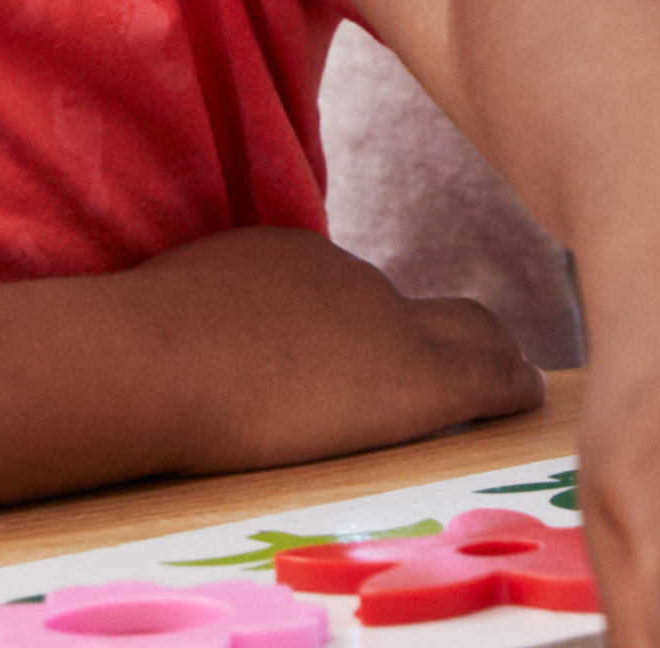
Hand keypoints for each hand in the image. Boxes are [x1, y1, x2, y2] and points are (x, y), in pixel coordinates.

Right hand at [121, 225, 535, 474]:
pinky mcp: (417, 378)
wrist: (152, 359)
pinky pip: (493, 374)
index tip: (354, 361)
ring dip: (479, 361)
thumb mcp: (164, 315)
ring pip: (463, 332)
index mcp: (280, 261)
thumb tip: (167, 350)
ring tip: (504, 386)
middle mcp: (343, 277)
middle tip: (457, 369)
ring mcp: (385, 320)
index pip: (338, 296)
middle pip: (412, 308)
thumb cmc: (130, 349)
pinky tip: (529, 397)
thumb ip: (192, 323)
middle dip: (438, 338)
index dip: (356, 332)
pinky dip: (513, 385)